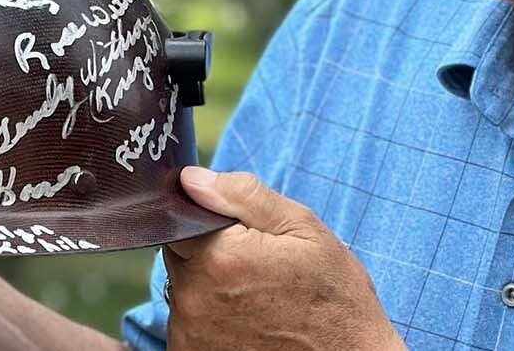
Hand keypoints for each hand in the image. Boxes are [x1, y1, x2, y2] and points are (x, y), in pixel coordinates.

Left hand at [163, 167, 402, 350]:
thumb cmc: (334, 296)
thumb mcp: (302, 229)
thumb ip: (242, 196)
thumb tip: (191, 179)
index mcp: (218, 256)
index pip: (179, 219)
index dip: (209, 220)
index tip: (238, 233)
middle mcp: (194, 298)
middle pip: (180, 256)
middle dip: (210, 253)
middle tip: (257, 267)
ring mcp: (190, 334)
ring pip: (184, 291)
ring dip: (209, 287)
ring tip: (257, 298)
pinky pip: (189, 324)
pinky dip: (211, 319)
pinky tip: (248, 321)